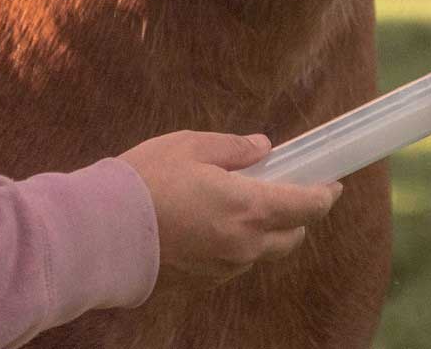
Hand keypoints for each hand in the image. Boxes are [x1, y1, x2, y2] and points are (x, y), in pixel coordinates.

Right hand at [118, 131, 341, 288]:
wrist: (98, 233)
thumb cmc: (144, 182)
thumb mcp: (191, 147)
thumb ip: (235, 148)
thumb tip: (264, 148)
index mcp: (249, 209)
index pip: (307, 207)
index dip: (325, 195)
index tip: (333, 183)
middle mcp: (244, 245)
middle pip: (291, 237)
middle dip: (297, 216)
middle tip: (286, 191)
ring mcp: (223, 269)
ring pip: (261, 252)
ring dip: (263, 232)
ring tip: (238, 205)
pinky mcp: (201, 283)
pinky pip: (232, 263)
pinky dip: (234, 245)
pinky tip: (210, 225)